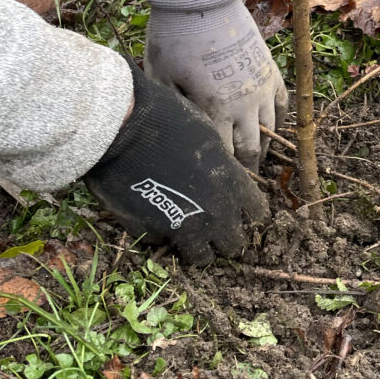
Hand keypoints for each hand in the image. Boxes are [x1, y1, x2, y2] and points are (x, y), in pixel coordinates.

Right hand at [84, 62, 268, 263]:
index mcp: (231, 185)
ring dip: (196, 247)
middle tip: (213, 227)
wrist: (123, 128)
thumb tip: (224, 181)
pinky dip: (160, 235)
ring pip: (201, 257)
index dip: (248, 214)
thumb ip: (222, 168)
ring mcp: (183, 228)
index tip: (239, 212)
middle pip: (233, 244)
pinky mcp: (151, 233)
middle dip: (225, 238)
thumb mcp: (209, 139)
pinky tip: (153, 217)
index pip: (256, 214)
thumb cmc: (169, 121)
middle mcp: (214, 212)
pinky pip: (162, 244)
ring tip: (186, 233)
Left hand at [143, 0, 287, 170]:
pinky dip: (278, 121)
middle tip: (241, 182)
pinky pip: (282, 105)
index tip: (218, 186)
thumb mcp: (160, 77)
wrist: (201, 0)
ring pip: (270, 131)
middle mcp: (244, 104)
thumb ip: (170, 108)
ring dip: (264, 148)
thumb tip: (170, 134)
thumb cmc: (174, 38)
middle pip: (251, 149)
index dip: (221, 173)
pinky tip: (271, 129)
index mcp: (215, 110)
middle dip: (247, 169)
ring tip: (257, 160)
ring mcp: (261, 87)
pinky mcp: (270, 71)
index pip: (223, 155)